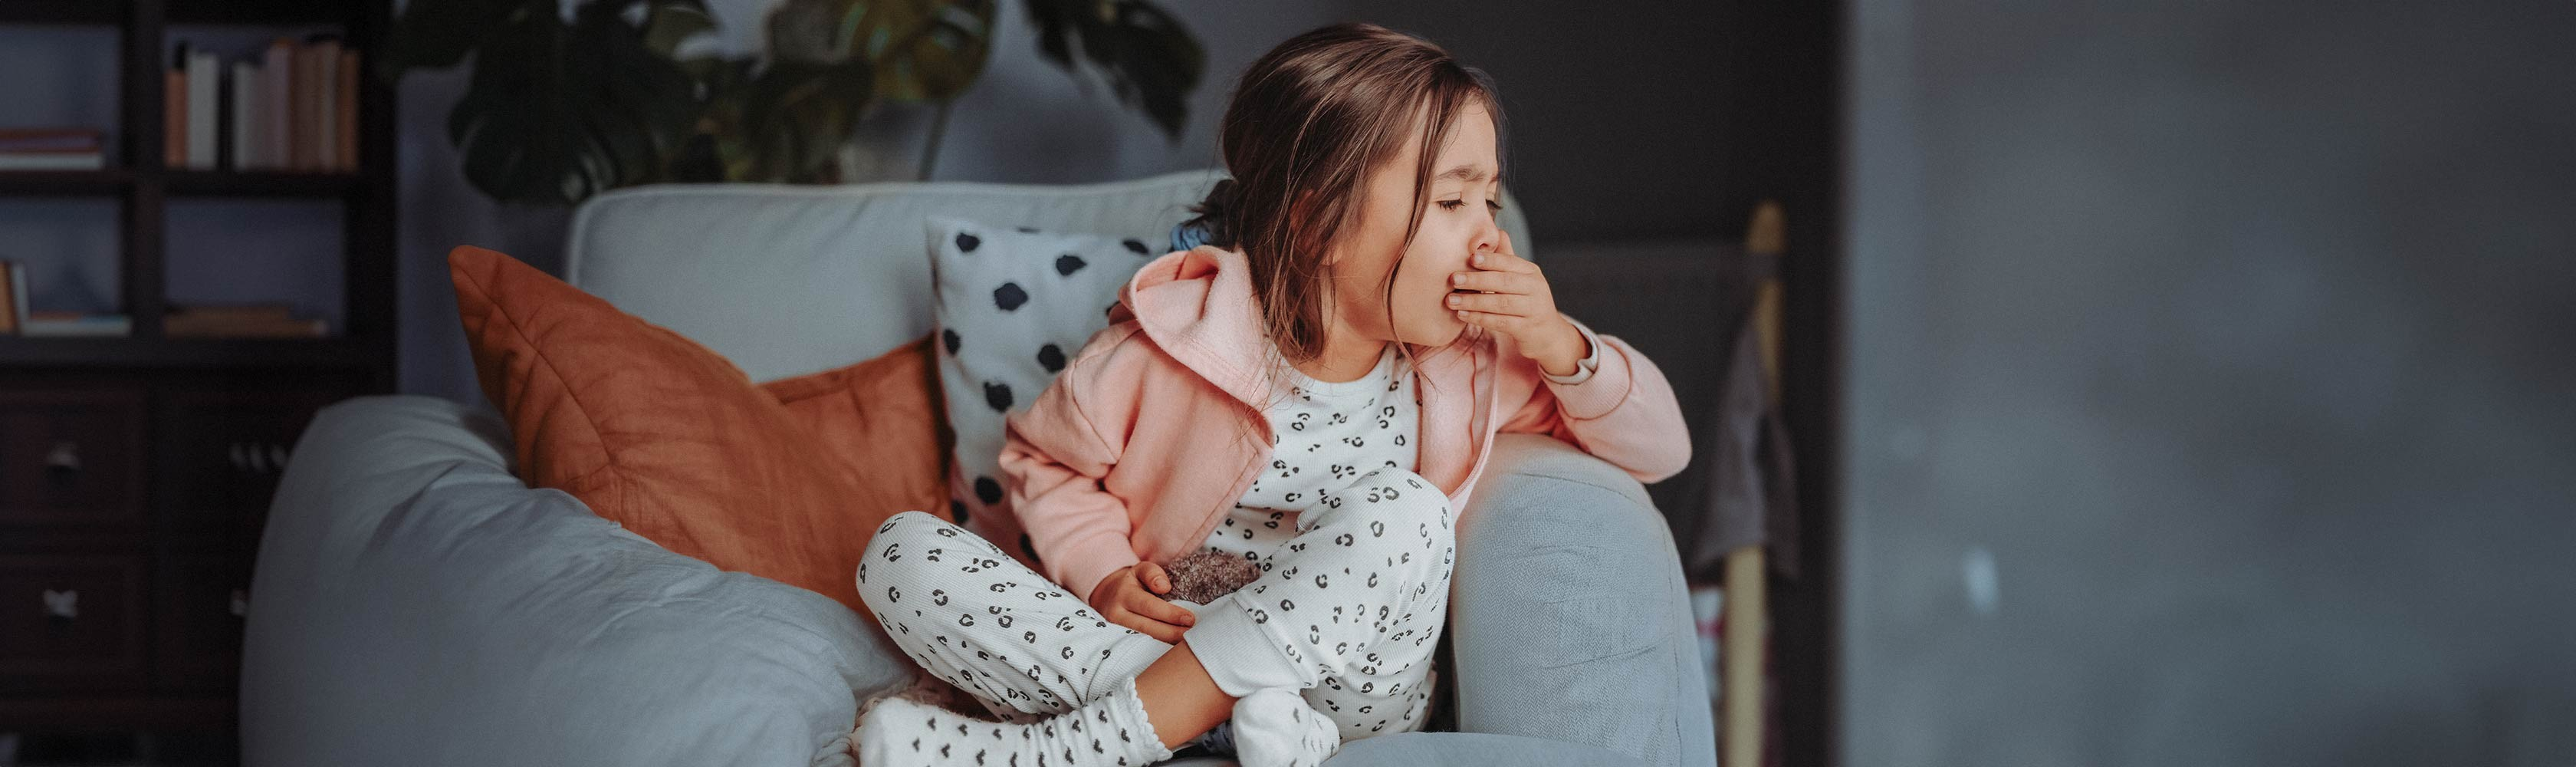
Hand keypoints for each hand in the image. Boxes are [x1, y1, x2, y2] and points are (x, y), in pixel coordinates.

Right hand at [1087, 562, 1195, 642]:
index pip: (1149, 606)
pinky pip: (1141, 648)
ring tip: (1187, 643)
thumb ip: (1153, 573)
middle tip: (1193, 634)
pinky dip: (1158, 649)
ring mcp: (1116, 632)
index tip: (1190, 618)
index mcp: (1124, 595)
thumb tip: (1164, 587)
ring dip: (1167, 643)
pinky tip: (1174, 649)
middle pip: (1148, 628)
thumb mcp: (1139, 570)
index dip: (1170, 614)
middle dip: (1172, 633)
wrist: (1106, 597)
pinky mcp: (1119, 643)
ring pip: (1144, 641)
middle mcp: (1117, 615)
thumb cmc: (1131, 583)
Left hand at [1446, 232, 1587, 375]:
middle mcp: (1535, 288)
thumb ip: (1507, 257)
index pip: (1510, 262)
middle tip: (1453, 278)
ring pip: (1500, 304)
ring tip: (1451, 300)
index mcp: (1531, 272)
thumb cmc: (1527, 301)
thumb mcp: (1521, 278)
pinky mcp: (1527, 329)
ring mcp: (1533, 309)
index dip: (1490, 260)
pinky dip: (1480, 318)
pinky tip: (1462, 315)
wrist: (1548, 333)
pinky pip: (1500, 323)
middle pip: (1504, 282)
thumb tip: (1498, 231)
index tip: (1470, 258)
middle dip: (1477, 279)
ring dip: (1473, 301)